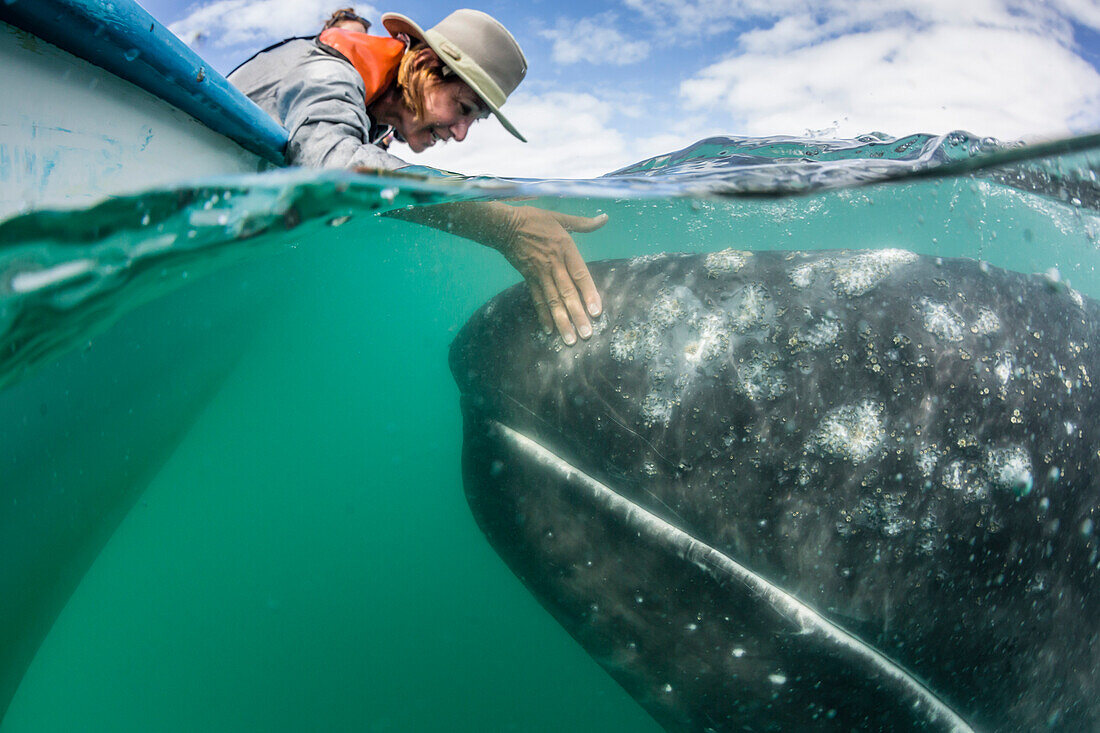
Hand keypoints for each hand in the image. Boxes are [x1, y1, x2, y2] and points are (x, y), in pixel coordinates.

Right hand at [493, 206, 607, 344]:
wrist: (505, 225)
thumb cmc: (535, 220)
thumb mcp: (561, 217)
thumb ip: (584, 223)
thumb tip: (605, 219)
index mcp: (566, 249)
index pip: (580, 275)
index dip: (589, 294)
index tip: (596, 311)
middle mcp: (554, 264)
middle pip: (567, 293)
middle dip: (577, 315)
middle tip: (586, 334)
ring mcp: (540, 273)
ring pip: (553, 301)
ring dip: (562, 321)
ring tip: (570, 339)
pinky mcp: (529, 278)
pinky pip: (537, 299)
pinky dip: (543, 315)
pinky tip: (549, 330)